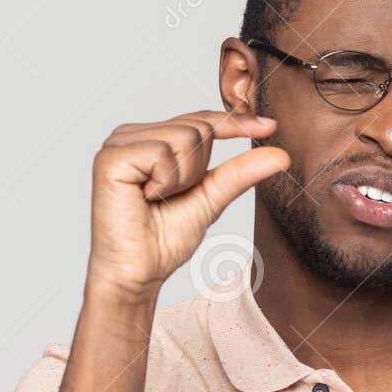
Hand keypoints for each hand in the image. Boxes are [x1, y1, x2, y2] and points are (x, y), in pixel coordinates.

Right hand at [86, 110, 289, 304]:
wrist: (139, 272)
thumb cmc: (164, 240)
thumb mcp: (212, 199)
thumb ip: (241, 173)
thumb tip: (281, 154)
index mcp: (153, 139)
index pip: (201, 120)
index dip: (235, 122)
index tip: (269, 125)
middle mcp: (134, 134)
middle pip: (198, 126)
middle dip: (199, 168)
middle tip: (173, 197)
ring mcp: (119, 142)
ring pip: (184, 137)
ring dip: (182, 178)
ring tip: (157, 199)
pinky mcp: (110, 157)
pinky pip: (161, 153)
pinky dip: (165, 182)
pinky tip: (145, 197)